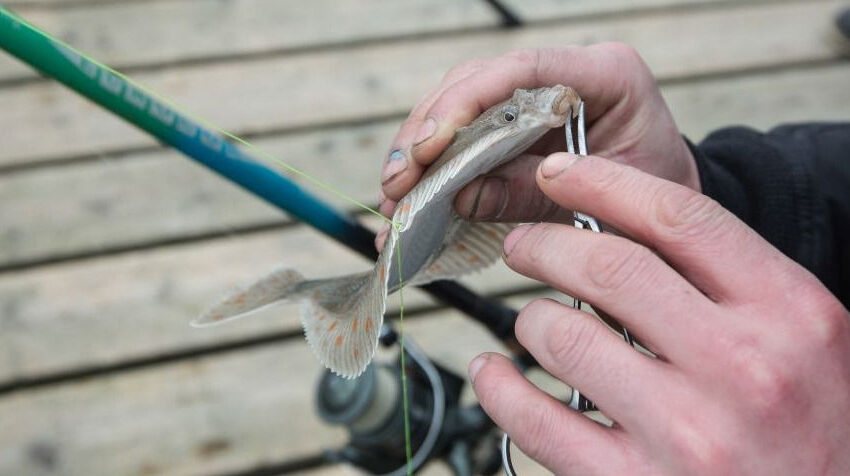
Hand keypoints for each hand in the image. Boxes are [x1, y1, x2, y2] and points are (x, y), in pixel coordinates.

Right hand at [376, 42, 699, 248]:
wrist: (669, 205)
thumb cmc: (654, 202)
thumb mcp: (604, 205)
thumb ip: (534, 196)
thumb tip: (459, 197)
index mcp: (607, 74)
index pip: (526, 69)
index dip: (468, 102)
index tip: (428, 145)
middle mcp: (567, 72)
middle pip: (479, 82)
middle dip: (429, 131)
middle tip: (396, 180)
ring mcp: (538, 92)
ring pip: (462, 102)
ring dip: (419, 147)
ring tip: (392, 192)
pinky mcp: (517, 118)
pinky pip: (466, 129)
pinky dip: (433, 161)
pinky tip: (408, 189)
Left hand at [468, 153, 849, 474]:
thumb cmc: (823, 431)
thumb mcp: (809, 339)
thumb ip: (736, 285)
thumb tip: (632, 232)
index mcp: (790, 313)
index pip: (677, 218)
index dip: (602, 182)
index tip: (560, 173)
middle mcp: (740, 366)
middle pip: (608, 266)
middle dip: (545, 243)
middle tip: (523, 244)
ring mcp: (686, 431)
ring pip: (564, 337)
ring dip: (531, 318)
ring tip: (533, 321)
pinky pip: (540, 424)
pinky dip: (501, 390)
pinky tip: (493, 373)